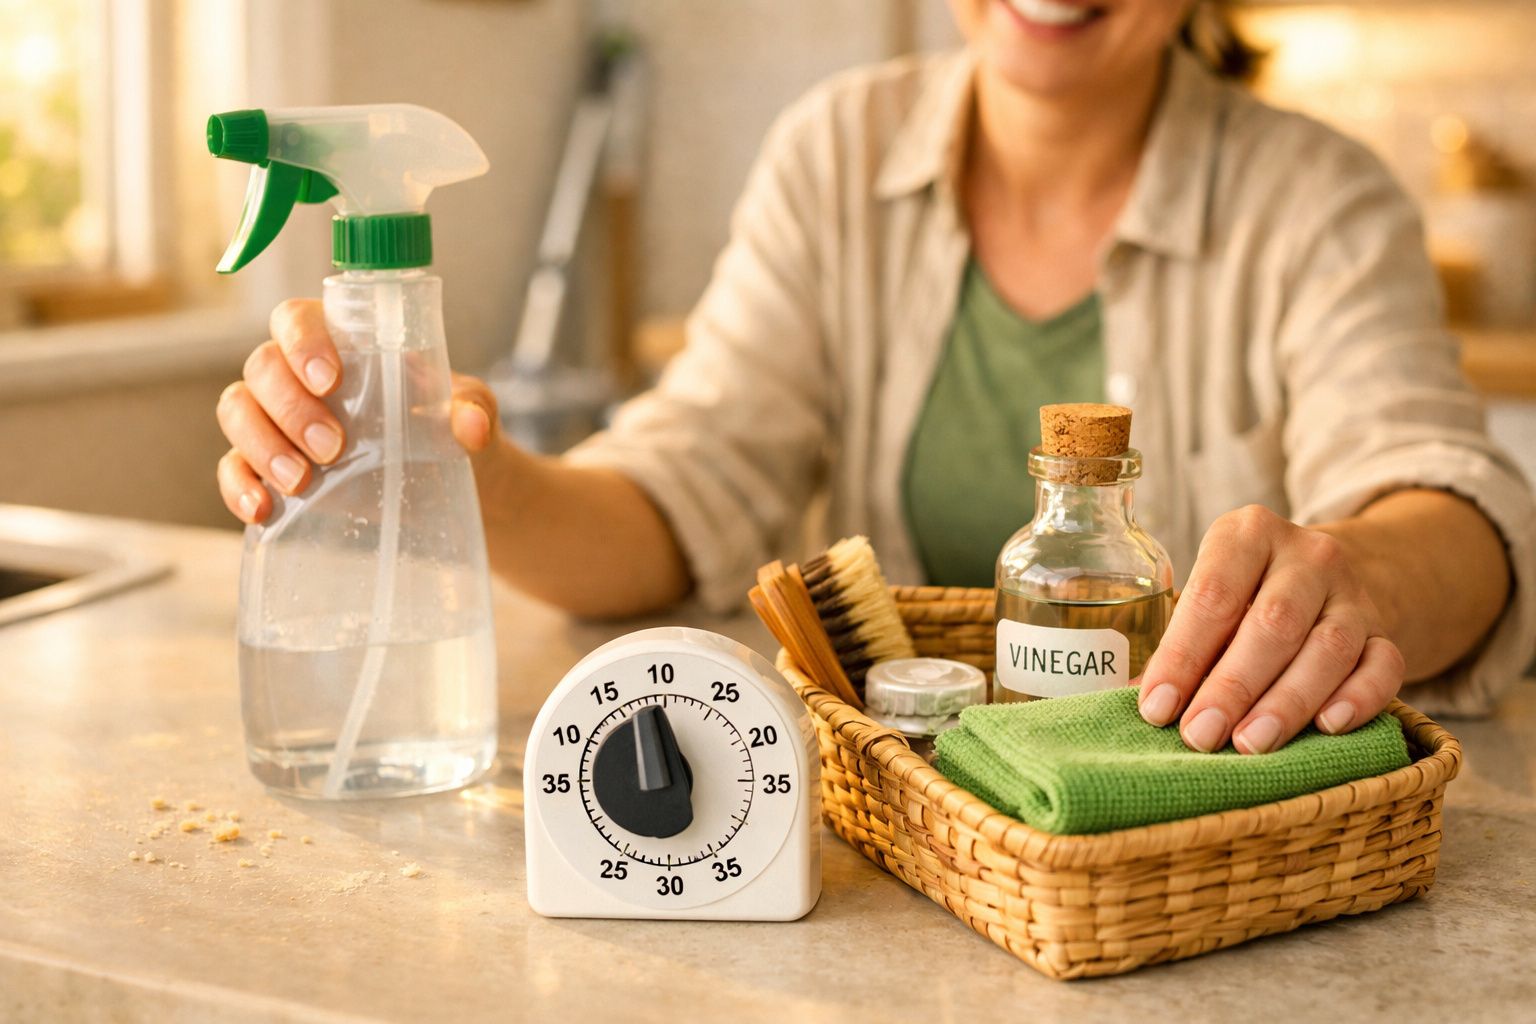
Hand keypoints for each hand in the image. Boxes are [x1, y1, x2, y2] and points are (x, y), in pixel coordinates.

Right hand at [216, 298, 502, 524]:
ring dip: (261, 446)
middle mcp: (297, 373)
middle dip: (290, 407)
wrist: (450, 483)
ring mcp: (276, 419)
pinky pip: (233, 467)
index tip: (329, 379)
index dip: (302, 342)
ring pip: (237, 411)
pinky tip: (261, 509)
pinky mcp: (269, 465)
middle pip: (262, 368)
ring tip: (302, 482)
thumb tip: (471, 425)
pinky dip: (238, 486)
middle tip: (333, 447)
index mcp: (341, 340)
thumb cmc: (450, 426)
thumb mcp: (470, 410)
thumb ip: (472, 407)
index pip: (297, 319)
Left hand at [1136, 505, 1403, 753]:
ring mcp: (1353, 593)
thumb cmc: (1243, 594)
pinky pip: (1383, 666)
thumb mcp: (1209, 595)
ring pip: (1328, 647)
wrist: (1322, 576)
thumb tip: (1141, 705)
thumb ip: (1181, 643)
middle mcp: (1307, 556)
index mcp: (1248, 533)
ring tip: (1250, 743)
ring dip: (1288, 702)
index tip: (1158, 707)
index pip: (1213, 594)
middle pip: (1273, 623)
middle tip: (1200, 735)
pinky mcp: (1385, 631)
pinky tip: (1328, 728)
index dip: (1183, 654)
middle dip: (1233, 686)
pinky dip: (1358, 699)